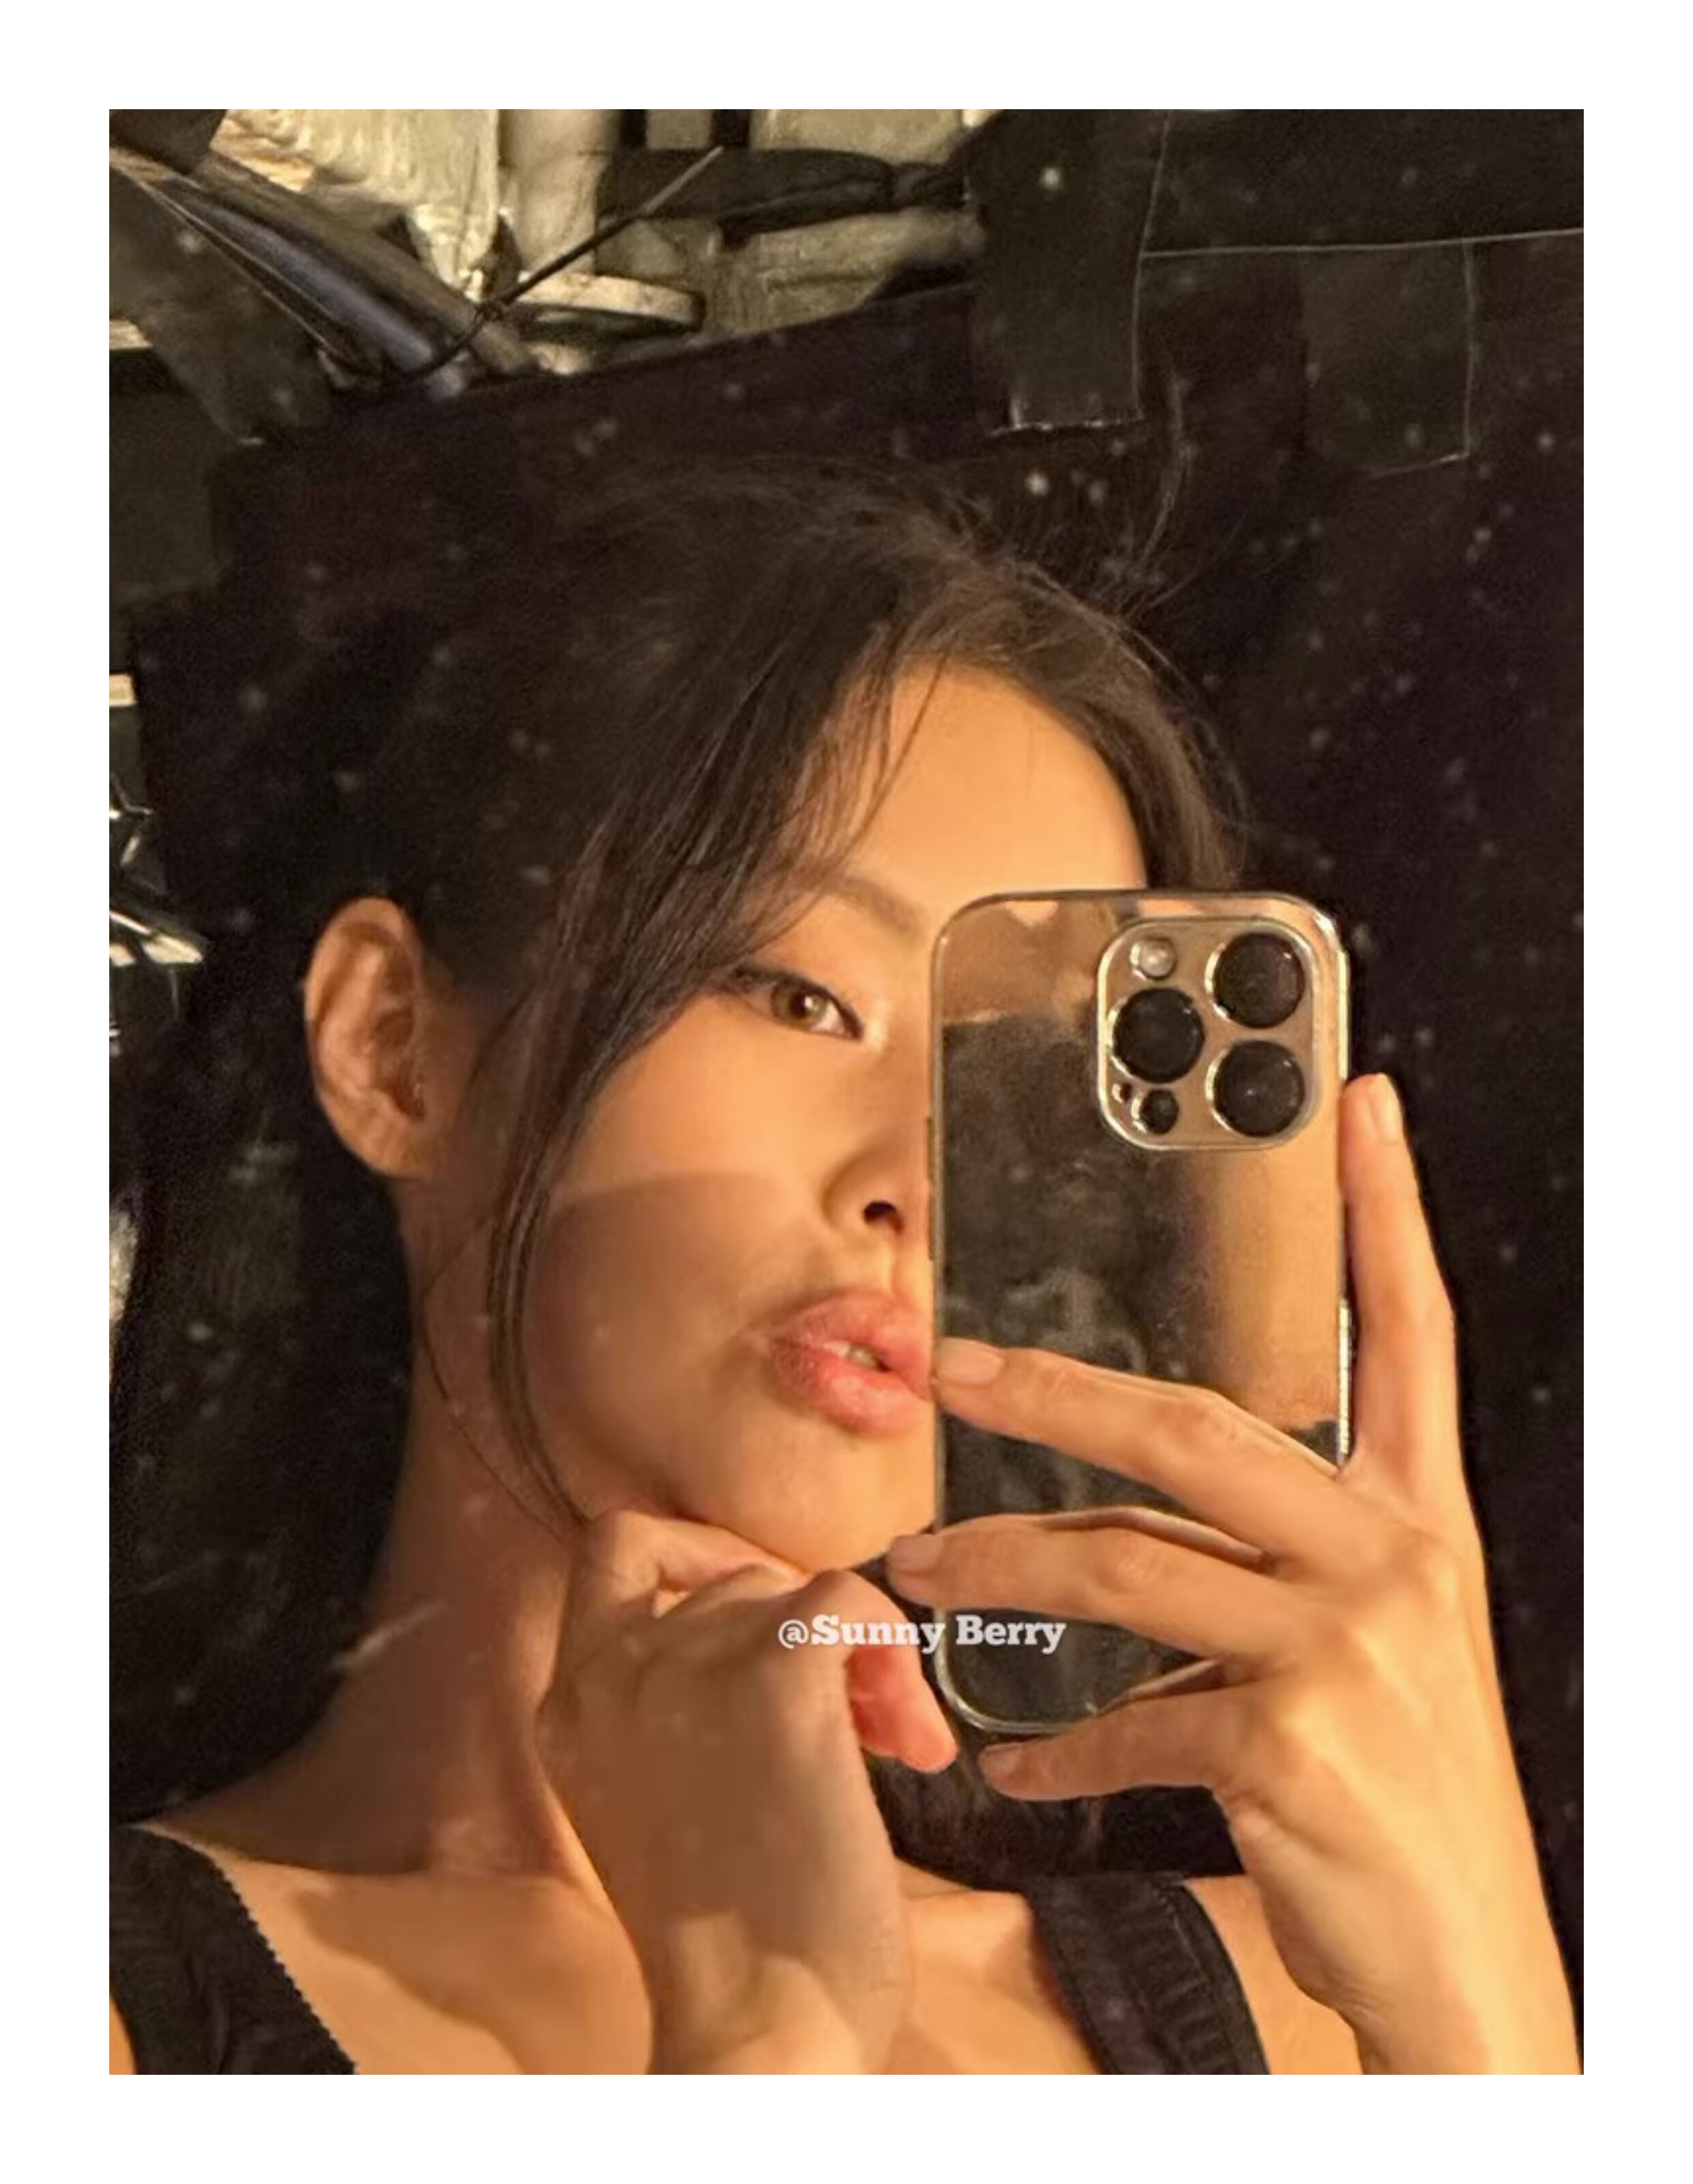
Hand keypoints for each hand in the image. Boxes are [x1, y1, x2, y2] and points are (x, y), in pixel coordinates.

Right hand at [537, 1510, 956, 2072]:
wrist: (763, 2034)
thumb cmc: (738, 1946)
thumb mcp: (660, 1798)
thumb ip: (677, 1707)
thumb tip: (783, 1621)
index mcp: (568, 1709)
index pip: (615, 1550)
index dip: (702, 1554)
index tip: (767, 1619)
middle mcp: (609, 1675)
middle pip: (732, 1578)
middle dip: (806, 1635)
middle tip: (861, 1723)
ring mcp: (685, 1670)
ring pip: (797, 1590)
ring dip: (864, 1657)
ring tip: (894, 1750)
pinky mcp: (774, 1682)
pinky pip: (849, 1600)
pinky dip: (894, 1650)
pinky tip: (912, 1742)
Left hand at [888, 1073, 1578, 2073]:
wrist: (1468, 1967)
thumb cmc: (1409, 1803)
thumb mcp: (1373, 1658)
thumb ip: (1267, 1583)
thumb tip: (1112, 1570)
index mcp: (1419, 1523)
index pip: (1411, 1334)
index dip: (1386, 1213)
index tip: (1360, 1105)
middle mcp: (1390, 1560)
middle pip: (1196, 1427)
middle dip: (1054, 1391)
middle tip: (949, 1366)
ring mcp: (1342, 1647)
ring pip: (1124, 1564)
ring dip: (1002, 1565)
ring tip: (918, 1572)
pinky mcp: (1289, 1741)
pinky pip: (1125, 1719)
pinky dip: (1057, 1745)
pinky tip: (1015, 1763)